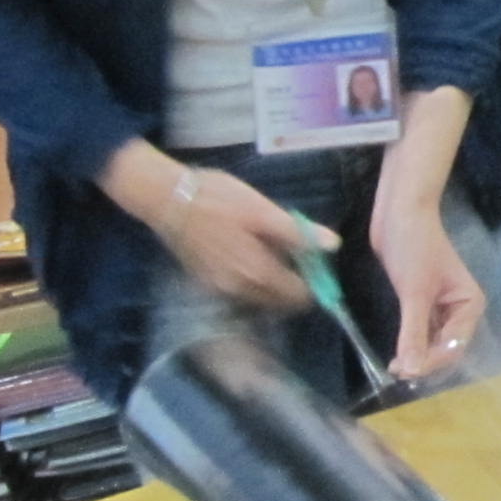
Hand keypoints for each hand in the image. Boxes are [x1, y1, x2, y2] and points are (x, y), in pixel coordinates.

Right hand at [153, 167, 328, 311]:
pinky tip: (250, 254)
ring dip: (272, 284)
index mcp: (257, 273)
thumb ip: (298, 233)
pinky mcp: (205, 281)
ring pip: (258, 297)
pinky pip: (238, 290)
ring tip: (275, 252)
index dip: (314, 283)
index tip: (317, 263)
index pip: (298, 297)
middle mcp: (239, 289)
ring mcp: (219, 288)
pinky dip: (251, 280)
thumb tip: (333, 246)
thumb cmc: (218, 200)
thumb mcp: (262, 210)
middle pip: (278, 301)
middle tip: (297, 255)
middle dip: (293, 285)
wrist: (167, 199)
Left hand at [369, 193, 483, 379]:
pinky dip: (410, 343)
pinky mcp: (422, 302)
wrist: (399, 212)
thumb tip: (411, 370)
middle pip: (446, 348)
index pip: (455, 346)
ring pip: (433, 342)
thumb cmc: (413, 247)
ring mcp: (441, 307)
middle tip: (396, 371)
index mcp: (470, 304)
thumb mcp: (414, 292)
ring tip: (393, 366)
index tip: (404, 372)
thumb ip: (413, 333)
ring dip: (417, 355)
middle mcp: (460, 309)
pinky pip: (420, 331)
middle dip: (425, 361)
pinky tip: (396, 353)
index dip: (432, 362)